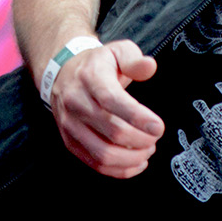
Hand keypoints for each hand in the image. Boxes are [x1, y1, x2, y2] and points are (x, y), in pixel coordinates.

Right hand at [50, 40, 163, 177]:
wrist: (63, 74)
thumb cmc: (97, 64)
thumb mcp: (117, 51)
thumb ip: (134, 59)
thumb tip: (149, 66)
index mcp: (90, 77)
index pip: (112, 101)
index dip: (137, 117)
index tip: (158, 127)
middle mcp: (76, 103)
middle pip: (111, 131)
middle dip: (140, 139)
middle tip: (156, 137)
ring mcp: (71, 125)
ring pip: (102, 153)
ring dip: (130, 158)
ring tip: (148, 150)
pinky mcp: (70, 142)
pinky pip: (94, 163)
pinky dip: (118, 169)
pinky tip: (136, 163)